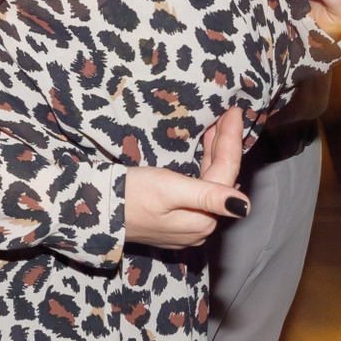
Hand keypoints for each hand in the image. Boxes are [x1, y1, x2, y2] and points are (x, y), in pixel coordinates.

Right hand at [123, 108, 245, 248]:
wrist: (96, 211)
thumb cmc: (130, 196)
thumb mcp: (169, 189)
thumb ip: (208, 195)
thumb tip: (244, 207)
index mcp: (203, 219)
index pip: (226, 173)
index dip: (231, 142)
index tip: (235, 113)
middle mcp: (200, 227)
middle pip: (220, 179)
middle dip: (224, 146)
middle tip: (228, 116)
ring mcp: (187, 227)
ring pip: (209, 185)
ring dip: (213, 156)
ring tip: (216, 129)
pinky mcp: (174, 223)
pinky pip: (197, 193)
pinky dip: (201, 171)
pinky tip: (202, 157)